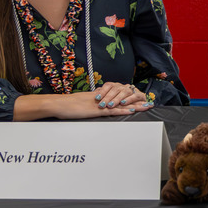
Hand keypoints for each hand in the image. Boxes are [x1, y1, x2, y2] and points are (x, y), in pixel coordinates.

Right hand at [13, 85, 153, 120]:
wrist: (58, 104)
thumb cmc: (67, 106)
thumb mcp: (82, 104)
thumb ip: (91, 104)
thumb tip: (98, 105)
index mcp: (99, 97)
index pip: (118, 96)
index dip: (129, 98)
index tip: (140, 99)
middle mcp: (102, 99)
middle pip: (123, 98)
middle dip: (136, 101)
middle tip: (149, 102)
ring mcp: (100, 104)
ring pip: (120, 104)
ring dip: (134, 105)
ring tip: (146, 106)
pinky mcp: (96, 110)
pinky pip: (112, 110)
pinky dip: (122, 110)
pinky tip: (131, 111)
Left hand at [93, 81, 149, 110]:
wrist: (141, 102)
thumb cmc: (123, 100)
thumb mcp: (112, 98)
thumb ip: (105, 95)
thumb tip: (94, 94)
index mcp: (117, 86)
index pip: (108, 85)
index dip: (102, 91)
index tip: (96, 98)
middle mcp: (124, 86)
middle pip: (115, 89)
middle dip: (108, 98)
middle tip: (102, 105)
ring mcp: (132, 90)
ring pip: (124, 92)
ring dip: (117, 99)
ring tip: (110, 105)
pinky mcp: (140, 95)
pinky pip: (135, 96)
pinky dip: (129, 100)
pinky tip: (123, 103)